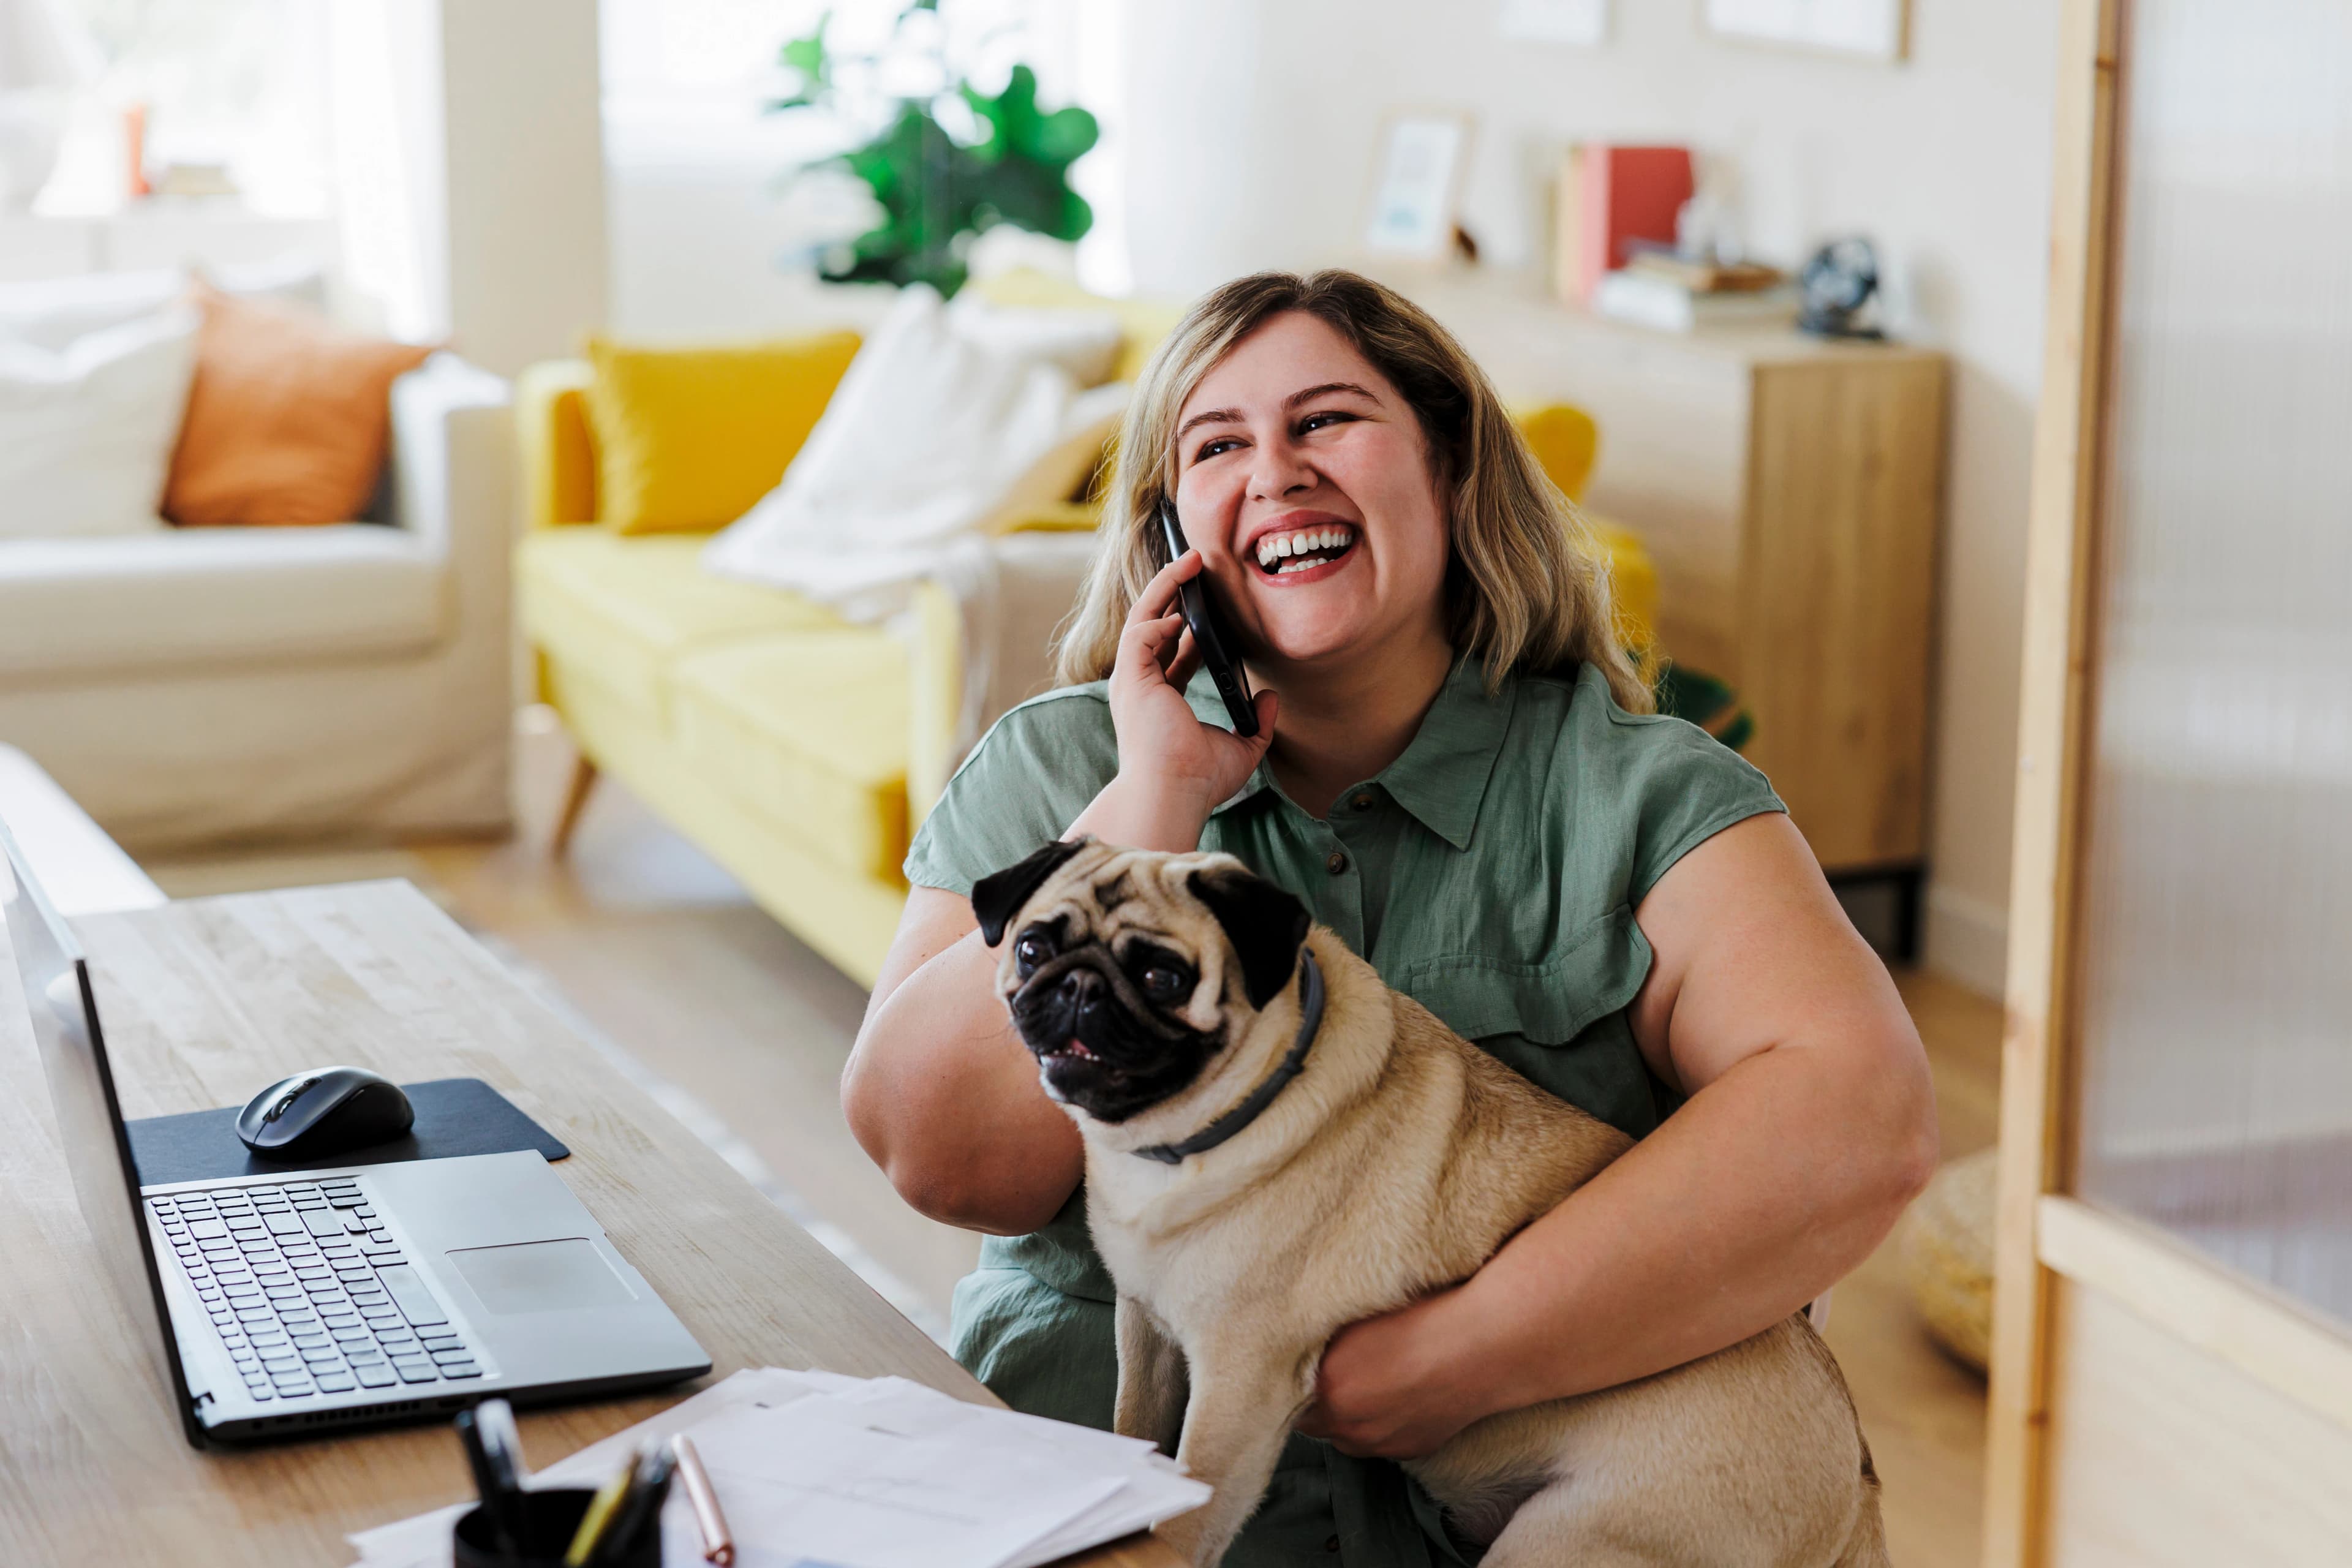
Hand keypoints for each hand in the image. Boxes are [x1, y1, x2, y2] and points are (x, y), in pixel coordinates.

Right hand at [1079, 548, 1276, 850]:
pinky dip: (1158, 617)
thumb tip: (1272, 698)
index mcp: (1162, 698)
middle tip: (1198, 562)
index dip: (1190, 622)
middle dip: (1173, 589)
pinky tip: (1181, 611)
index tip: (1210, 601)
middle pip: (1154, 623)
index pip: (1172, 649)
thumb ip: (1258, 723)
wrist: (1174, 795)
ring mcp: (1133, 681)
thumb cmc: (1199, 781)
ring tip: (1190, 560)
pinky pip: (1139, 633)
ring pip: (1143, 618)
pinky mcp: (1130, 680)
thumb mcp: (1242, 748)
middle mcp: (1143, 685)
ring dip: (1165, 586)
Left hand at [1294, 1286, 1493, 1459]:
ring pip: (1345, 1436)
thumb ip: (1319, 1340)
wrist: (1480, 1343)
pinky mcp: (1409, 1451)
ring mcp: (1380, 1443)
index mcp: (1327, 1386)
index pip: (1287, 1393)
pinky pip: (1379, 1442)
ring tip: (1370, 1384)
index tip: (1306, 1360)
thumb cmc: (1421, 1316)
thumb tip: (1301, 1347)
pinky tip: (1398, 1395)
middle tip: (1337, 1370)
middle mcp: (1348, 1423)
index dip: (1296, 1376)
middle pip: (1313, 1421)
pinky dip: (1380, 1425)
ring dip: (1349, 1416)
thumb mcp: (1354, 1315)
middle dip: (1320, 1400)